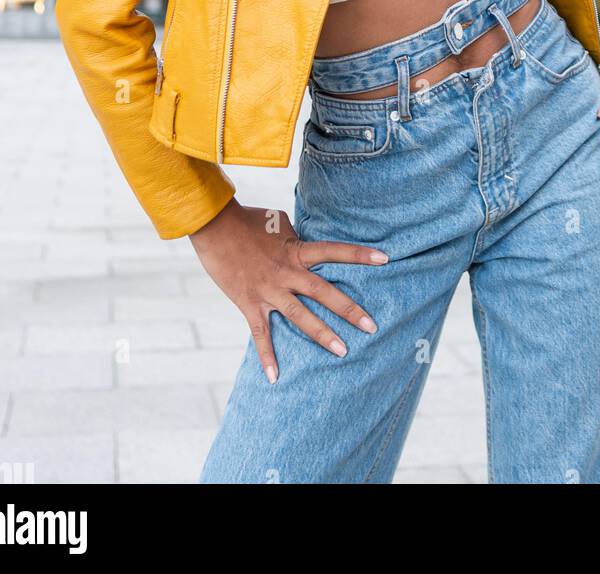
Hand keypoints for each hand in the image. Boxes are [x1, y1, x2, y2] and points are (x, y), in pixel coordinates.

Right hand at [188, 199, 388, 382]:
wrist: (214, 227)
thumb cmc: (247, 221)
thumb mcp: (278, 222)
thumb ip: (295, 237)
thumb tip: (304, 242)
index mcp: (297, 250)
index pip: (334, 251)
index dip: (360, 254)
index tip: (385, 258)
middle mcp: (287, 272)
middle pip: (324, 292)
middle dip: (349, 310)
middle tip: (372, 327)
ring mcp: (269, 290)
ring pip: (300, 316)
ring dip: (322, 335)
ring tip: (343, 351)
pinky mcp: (249, 303)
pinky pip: (261, 334)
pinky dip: (267, 357)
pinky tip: (275, 377)